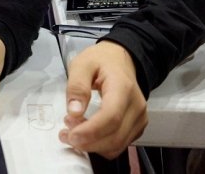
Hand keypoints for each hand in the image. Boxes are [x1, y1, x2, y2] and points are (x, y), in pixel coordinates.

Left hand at [59, 41, 146, 159]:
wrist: (120, 59)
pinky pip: (119, 145)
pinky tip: (86, 134)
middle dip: (87, 142)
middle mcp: (136, 106)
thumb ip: (77, 86)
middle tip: (65, 134)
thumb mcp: (82, 64)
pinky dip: (101, 146)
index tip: (70, 135)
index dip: (90, 131)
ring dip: (92, 146)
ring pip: (117, 145)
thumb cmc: (100, 61)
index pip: (111, 117)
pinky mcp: (137, 127)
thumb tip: (74, 111)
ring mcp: (139, 118)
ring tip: (73, 131)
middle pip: (115, 136)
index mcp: (123, 88)